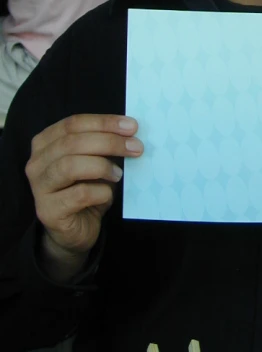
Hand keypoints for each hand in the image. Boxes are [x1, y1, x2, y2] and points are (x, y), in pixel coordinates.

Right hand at [25, 114, 142, 256]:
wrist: (77, 229)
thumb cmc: (87, 188)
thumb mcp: (95, 160)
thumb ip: (104, 144)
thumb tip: (130, 131)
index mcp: (45, 142)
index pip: (73, 123)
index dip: (104, 122)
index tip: (131, 126)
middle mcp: (36, 162)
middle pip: (72, 142)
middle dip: (109, 142)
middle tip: (136, 147)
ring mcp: (39, 187)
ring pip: (70, 166)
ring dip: (102, 166)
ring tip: (118, 173)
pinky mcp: (48, 211)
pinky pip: (79, 194)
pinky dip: (101, 191)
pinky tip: (108, 194)